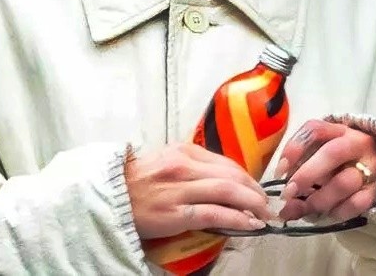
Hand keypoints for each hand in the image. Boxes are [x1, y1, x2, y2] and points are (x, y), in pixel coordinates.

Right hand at [125, 143, 272, 239]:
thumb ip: (189, 165)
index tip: (256, 188)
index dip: (246, 177)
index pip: (225, 162)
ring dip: (252, 204)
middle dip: (254, 190)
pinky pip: (214, 213)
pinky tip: (250, 225)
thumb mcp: (164, 161)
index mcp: (183, 150)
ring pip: (227, 192)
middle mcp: (185, 165)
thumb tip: (216, 177)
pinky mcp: (176, 212)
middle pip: (232, 175)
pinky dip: (237, 219)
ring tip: (264, 215)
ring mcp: (181, 188)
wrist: (108, 195)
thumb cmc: (136, 181)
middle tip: (267, 203)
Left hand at [274, 120, 375, 221]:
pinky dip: (337, 212)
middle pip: (331, 154)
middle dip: (306, 175)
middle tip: (288, 193)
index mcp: (339, 129)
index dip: (294, 148)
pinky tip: (326, 214)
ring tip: (305, 208)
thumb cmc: (346, 157)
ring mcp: (371, 166)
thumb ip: (305, 165)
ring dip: (319, 199)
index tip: (280, 170)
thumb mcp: (326, 150)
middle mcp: (356, 143)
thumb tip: (285, 197)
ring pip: (343, 182)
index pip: (314, 129)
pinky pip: (356, 204)